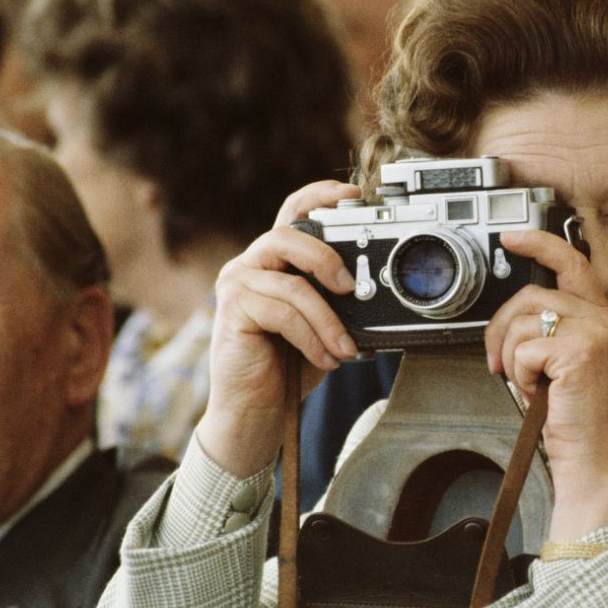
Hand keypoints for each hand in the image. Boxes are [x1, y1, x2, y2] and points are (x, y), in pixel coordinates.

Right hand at [195, 181, 363, 478]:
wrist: (255, 413)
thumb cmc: (287, 369)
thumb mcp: (323, 327)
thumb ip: (336, 301)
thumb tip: (375, 290)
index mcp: (273, 264)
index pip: (292, 213)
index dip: (320, 195)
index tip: (355, 194)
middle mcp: (250, 267)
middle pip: (288, 235)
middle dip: (326, 257)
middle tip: (350, 288)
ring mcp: (236, 287)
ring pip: (291, 284)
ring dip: (327, 319)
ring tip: (345, 347)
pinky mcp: (232, 312)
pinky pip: (281, 312)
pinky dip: (311, 337)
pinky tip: (326, 359)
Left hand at [485, 229, 607, 540]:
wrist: (591, 460)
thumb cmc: (573, 420)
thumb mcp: (559, 365)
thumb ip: (547, 331)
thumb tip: (512, 315)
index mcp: (600, 319)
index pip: (572, 263)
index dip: (539, 243)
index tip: (512, 236)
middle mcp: (602, 320)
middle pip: (530, 295)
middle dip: (501, 329)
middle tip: (501, 361)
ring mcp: (594, 333)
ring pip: (522, 321)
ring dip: (512, 358)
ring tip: (531, 384)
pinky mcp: (579, 351)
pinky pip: (523, 348)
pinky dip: (519, 375)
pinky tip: (538, 392)